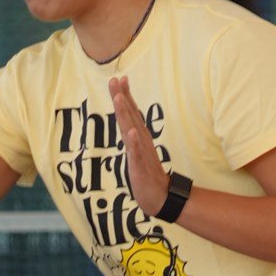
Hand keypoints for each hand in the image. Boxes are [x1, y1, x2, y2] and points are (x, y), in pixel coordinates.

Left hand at [109, 76, 169, 217]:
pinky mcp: (140, 166)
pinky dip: (133, 142)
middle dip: (122, 97)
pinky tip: (131, 132)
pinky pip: (137, 153)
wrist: (160, 196)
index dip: (124, 95)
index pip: (131, 113)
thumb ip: (133, 137)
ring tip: (120, 97)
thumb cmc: (147, 174)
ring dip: (126, 113)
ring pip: (132, 129)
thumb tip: (128, 124)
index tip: (119, 78)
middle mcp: (140, 140)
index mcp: (139, 136)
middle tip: (115, 80)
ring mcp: (141, 152)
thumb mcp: (137, 152)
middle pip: (130, 115)